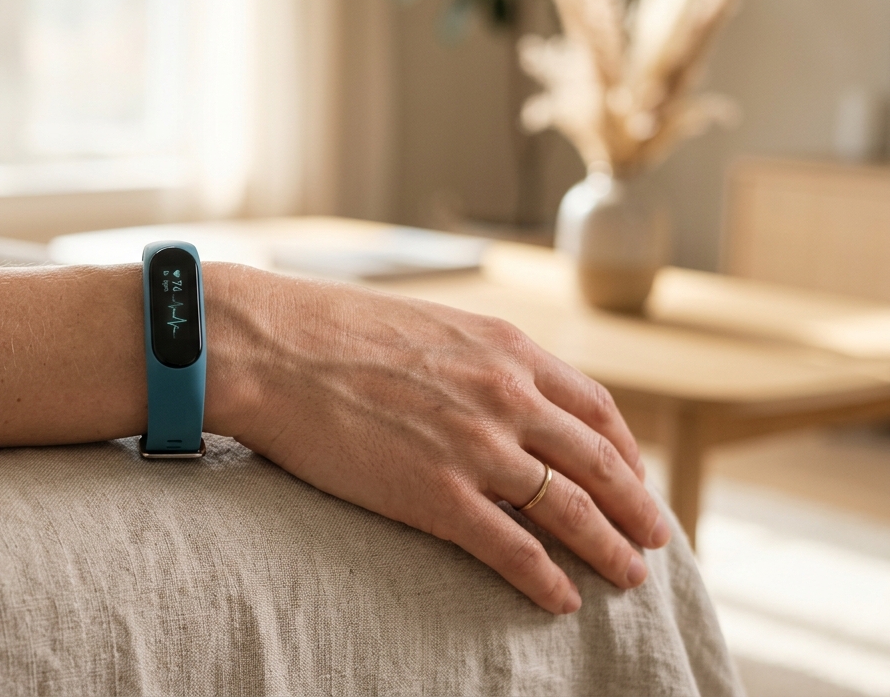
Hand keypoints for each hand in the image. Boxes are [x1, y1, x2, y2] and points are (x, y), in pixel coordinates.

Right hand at [203, 263, 671, 614]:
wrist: (271, 349)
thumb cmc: (332, 331)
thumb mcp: (430, 326)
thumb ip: (476, 358)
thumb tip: (493, 386)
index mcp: (507, 350)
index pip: (595, 408)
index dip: (625, 451)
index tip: (633, 477)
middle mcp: (507, 396)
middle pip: (600, 463)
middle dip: (636, 507)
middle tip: (655, 539)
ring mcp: (475, 448)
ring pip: (571, 510)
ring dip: (608, 549)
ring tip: (629, 577)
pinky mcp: (436, 495)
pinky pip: (512, 549)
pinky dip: (545, 579)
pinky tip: (562, 600)